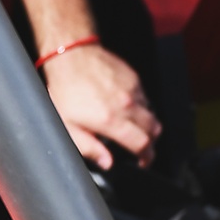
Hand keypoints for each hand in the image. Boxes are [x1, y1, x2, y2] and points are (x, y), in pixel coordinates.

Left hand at [41, 41, 160, 169]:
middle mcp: (126, 105)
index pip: (142, 143)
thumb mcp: (67, 126)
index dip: (147, 156)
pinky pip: (146, 98)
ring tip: (132, 129)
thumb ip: (89, 147)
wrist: (71, 57)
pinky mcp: (134, 78)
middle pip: (154, 130)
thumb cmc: (65, 90)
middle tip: (141, 148)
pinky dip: (142, 108)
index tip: (144, 161)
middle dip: (151, 143)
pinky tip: (127, 110)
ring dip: (146, 125)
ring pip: (152, 114)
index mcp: (110, 120)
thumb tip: (106, 162)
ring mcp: (133, 90)